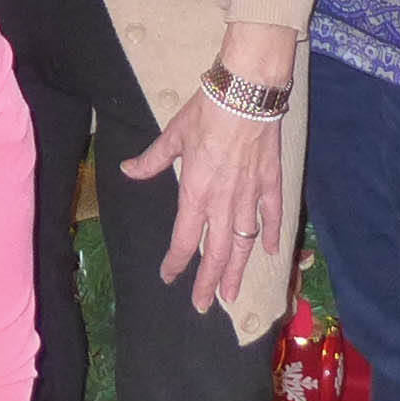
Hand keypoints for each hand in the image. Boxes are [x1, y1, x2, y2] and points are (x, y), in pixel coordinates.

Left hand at [119, 90, 284, 312]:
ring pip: (244, 243)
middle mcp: (223, 202)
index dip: (175, 261)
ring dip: (237, 269)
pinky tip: (270, 251)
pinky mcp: (271, 183)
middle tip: (204, 305)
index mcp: (196, 192)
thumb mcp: (173, 135)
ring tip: (232, 293)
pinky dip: (271, 234)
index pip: (183, 239)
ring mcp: (250, 195)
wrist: (246, 95)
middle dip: (209, 281)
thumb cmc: (206, 112)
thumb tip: (127, 170)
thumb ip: (152, 160)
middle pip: (216, 252)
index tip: (169, 276)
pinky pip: (272, 215)